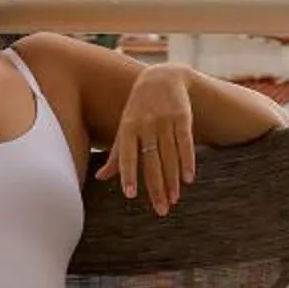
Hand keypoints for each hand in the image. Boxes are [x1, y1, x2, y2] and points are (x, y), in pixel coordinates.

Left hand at [99, 64, 197, 213]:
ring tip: (174, 200)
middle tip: (161, 210)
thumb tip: (99, 178)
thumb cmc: (138, 109)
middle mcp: (146, 123)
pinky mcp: (183, 117)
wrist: (162, 77)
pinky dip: (187, 161)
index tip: (130, 195)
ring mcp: (165, 119)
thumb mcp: (125, 127)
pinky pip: (185, 142)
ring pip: (169, 155)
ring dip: (173, 180)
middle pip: (151, 160)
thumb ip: (116, 154)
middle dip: (156, 187)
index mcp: (128, 127)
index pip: (127, 154)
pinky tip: (189, 179)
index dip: (128, 174)